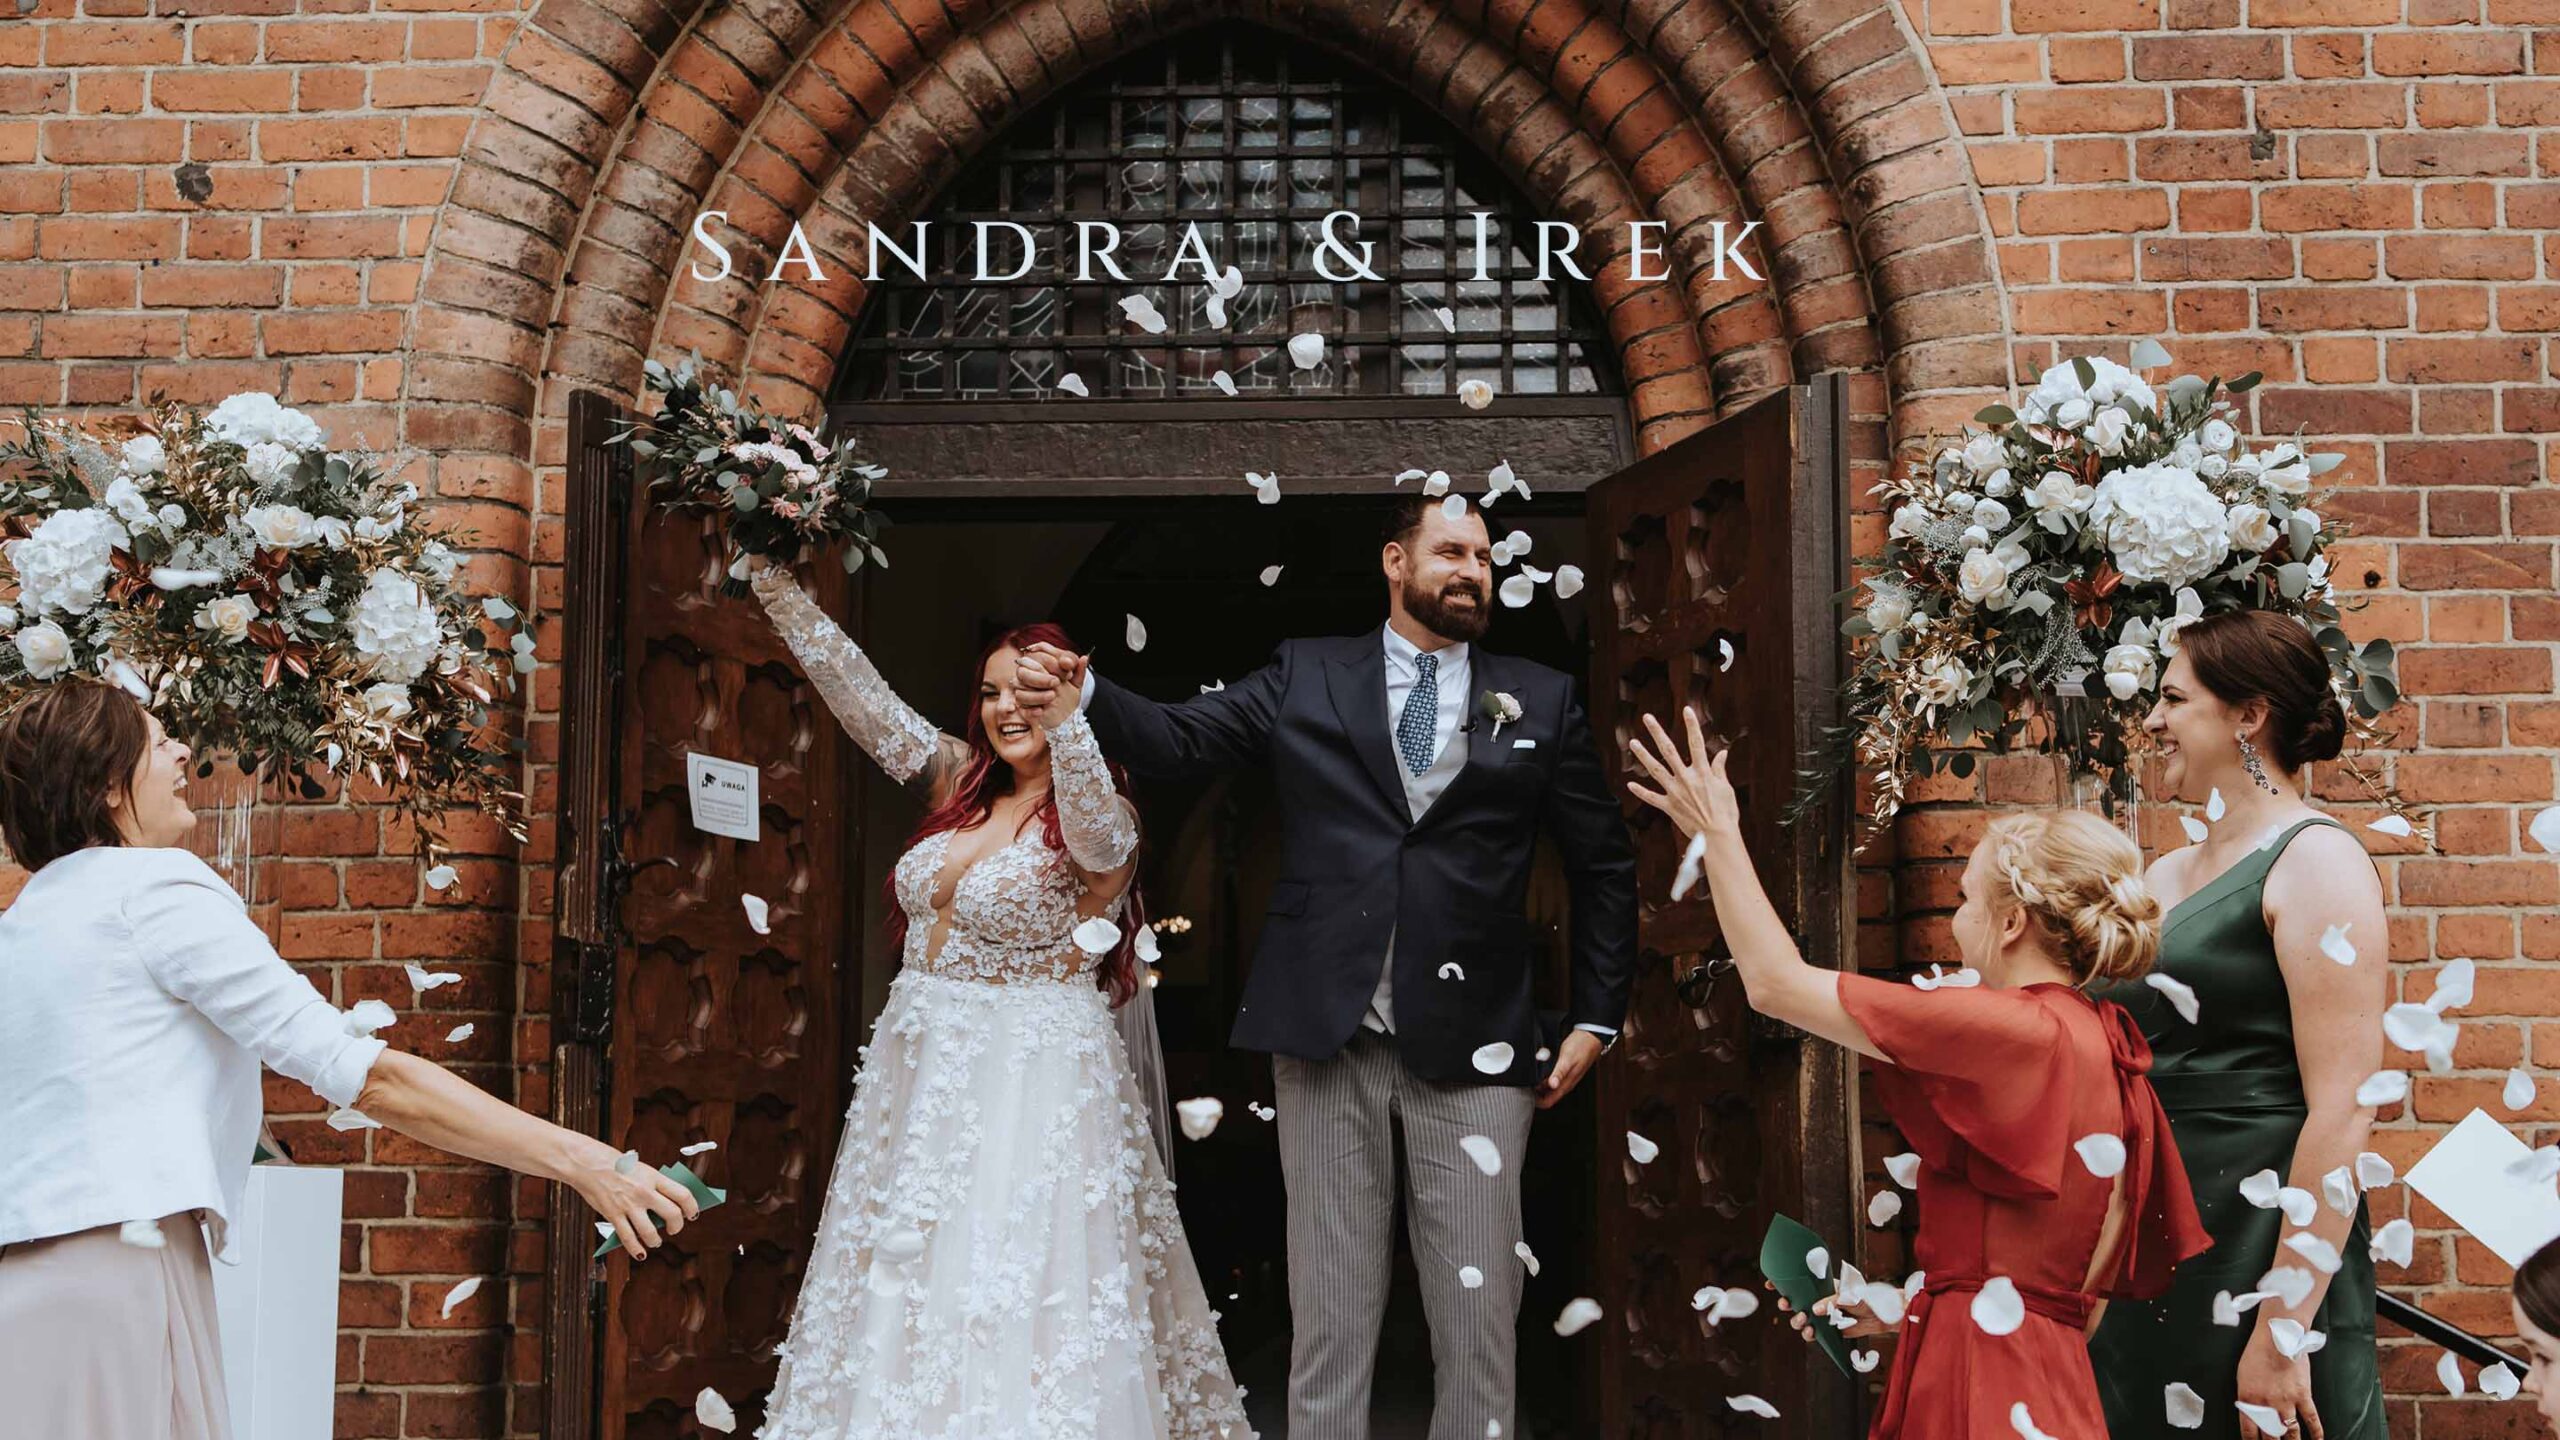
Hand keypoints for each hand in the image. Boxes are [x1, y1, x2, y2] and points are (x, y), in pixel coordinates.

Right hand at [565, 1142, 700, 1261]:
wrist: (587, 1163)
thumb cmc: (615, 1165)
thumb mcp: (641, 1169)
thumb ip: (654, 1186)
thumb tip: (666, 1206)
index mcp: (654, 1177)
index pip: (683, 1194)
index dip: (692, 1207)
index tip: (692, 1214)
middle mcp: (644, 1191)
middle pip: (672, 1214)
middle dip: (677, 1226)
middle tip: (674, 1229)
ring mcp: (628, 1205)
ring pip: (650, 1231)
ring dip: (656, 1240)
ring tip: (655, 1241)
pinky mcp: (613, 1215)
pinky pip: (628, 1238)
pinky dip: (636, 1249)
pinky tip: (640, 1252)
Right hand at [1014, 642, 1085, 726]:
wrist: (1066, 716)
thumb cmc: (1068, 694)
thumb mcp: (1076, 681)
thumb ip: (1079, 669)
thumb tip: (1083, 659)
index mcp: (1039, 663)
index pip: (1037, 655)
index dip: (1051, 661)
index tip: (1067, 671)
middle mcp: (1027, 675)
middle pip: (1022, 671)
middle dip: (1040, 677)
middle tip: (1056, 682)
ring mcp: (1022, 690)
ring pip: (1019, 688)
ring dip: (1036, 693)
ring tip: (1052, 696)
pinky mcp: (1022, 706)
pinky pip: (1021, 706)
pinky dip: (1031, 709)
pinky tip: (1041, 710)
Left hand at [1536, 1029, 1604, 1108]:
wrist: (1590, 1037)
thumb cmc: (1581, 1047)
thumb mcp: (1567, 1059)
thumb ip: (1559, 1073)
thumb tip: (1552, 1085)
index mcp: (1565, 1085)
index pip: (1547, 1102)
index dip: (1536, 1101)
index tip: (1527, 1091)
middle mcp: (1564, 1083)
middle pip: (1545, 1095)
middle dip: (1534, 1089)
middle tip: (1528, 1079)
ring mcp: (1564, 1077)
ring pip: (1546, 1086)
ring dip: (1538, 1080)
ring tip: (1534, 1069)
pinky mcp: (1563, 1070)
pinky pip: (1550, 1076)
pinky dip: (1543, 1072)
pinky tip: (1541, 1063)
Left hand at [1625, 707, 1739, 840]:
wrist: (1717, 836)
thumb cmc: (1726, 812)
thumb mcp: (1726, 788)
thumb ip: (1720, 769)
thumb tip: (1722, 753)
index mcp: (1703, 772)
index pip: (1696, 743)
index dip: (1691, 726)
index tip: (1686, 710)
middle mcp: (1686, 778)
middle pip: (1669, 751)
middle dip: (1657, 733)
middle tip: (1647, 718)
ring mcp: (1675, 792)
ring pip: (1655, 769)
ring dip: (1643, 755)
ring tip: (1633, 742)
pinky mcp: (1669, 806)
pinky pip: (1651, 797)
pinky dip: (1641, 792)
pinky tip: (1630, 784)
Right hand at [1775, 1288, 1896, 1341]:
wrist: (1881, 1316)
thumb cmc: (1866, 1298)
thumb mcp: (1850, 1295)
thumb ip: (1832, 1301)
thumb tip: (1814, 1310)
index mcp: (1821, 1286)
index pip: (1798, 1282)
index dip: (1782, 1282)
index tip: (1771, 1283)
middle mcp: (1818, 1300)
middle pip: (1794, 1302)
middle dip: (1786, 1303)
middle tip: (1786, 1304)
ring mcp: (1822, 1316)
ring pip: (1801, 1319)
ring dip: (1797, 1321)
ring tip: (1804, 1320)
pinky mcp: (1828, 1330)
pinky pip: (1812, 1334)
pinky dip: (1809, 1334)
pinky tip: (1812, 1332)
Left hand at [2238, 1322, 2323, 1439]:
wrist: (2276, 1336)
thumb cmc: (2257, 1352)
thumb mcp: (2243, 1376)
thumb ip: (2248, 1397)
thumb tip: (2250, 1412)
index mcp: (2248, 1398)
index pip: (2249, 1430)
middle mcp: (2267, 1403)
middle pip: (2271, 1435)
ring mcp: (2286, 1401)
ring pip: (2291, 1432)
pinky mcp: (2303, 1395)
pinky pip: (2312, 1419)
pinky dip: (2317, 1432)